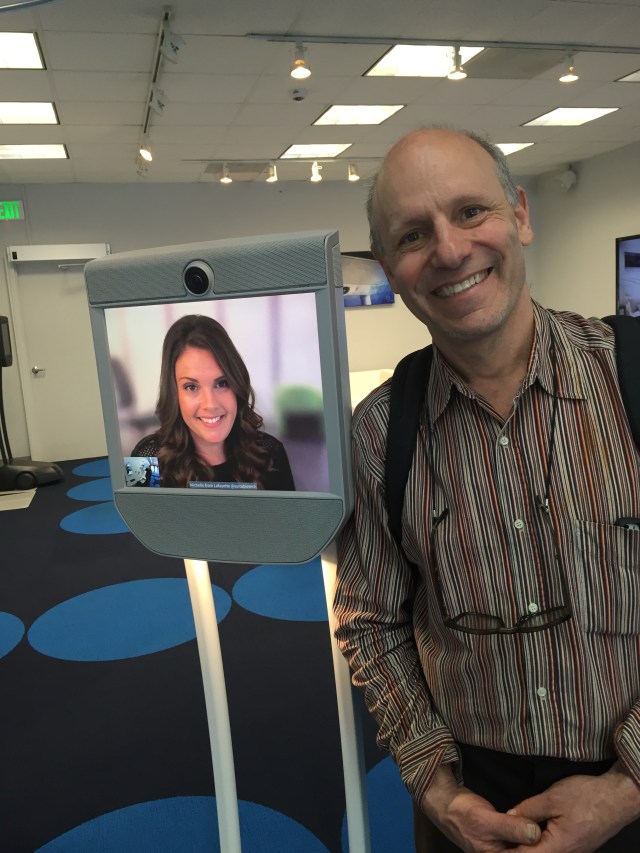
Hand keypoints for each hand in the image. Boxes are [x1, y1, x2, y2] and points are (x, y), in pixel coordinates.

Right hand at [420, 766, 540, 852]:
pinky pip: (520, 840)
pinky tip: (537, 827)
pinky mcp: (503, 839)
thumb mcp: (487, 819)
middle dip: (537, 843)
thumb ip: (511, 827)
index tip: (553, 840)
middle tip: (552, 831)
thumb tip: (536, 833)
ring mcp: (502, 849)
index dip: (537, 848)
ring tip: (549, 828)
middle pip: (525, 850)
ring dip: (534, 838)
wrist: (447, 802)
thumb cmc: (463, 812)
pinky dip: (529, 833)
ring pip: (524, 846)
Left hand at [507, 763, 639, 851]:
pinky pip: (551, 849)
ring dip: (525, 845)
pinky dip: (536, 843)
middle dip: (514, 848)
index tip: (491, 846)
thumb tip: (507, 817)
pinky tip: (528, 832)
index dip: (506, 851)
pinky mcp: (574, 846)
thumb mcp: (552, 797)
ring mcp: (571, 852)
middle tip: (495, 839)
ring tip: (508, 835)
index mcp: (557, 848)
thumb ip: (528, 809)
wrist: (617, 798)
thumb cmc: (586, 796)